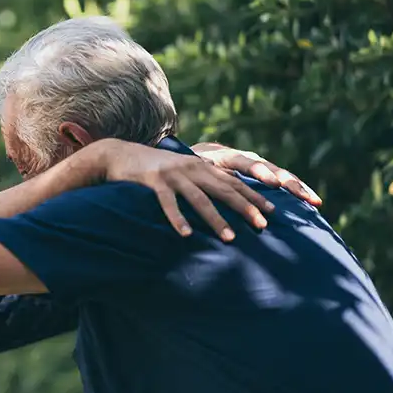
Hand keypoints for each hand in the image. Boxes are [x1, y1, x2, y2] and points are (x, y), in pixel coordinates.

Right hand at [99, 140, 273, 241]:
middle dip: (244, 208)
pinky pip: (168, 203)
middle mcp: (191, 168)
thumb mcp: (184, 168)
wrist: (120, 154)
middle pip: (223, 190)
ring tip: (230, 238)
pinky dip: (178, 219)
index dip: (253, 196)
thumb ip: (206, 176)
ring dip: (216, 219)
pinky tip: (187, 234)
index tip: (272, 212)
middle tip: (262, 226)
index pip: (233, 183)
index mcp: (200, 166)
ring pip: (199, 199)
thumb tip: (232, 185)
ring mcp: (172, 174)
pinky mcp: (153, 182)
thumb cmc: (155, 167)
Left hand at [191, 142, 321, 206]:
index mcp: (227, 155)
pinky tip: (311, 201)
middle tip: (304, 195)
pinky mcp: (259, 175)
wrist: (187, 158)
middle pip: (271, 168)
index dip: (260, 171)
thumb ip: (198, 170)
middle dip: (288, 182)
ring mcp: (255, 165)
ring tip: (313, 200)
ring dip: (296, 187)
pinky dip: (295, 190)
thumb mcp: (190, 168)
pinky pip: (280, 182)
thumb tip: (205, 173)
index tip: (273, 183)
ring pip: (280, 174)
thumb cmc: (186, 167)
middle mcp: (246, 158)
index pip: (247, 162)